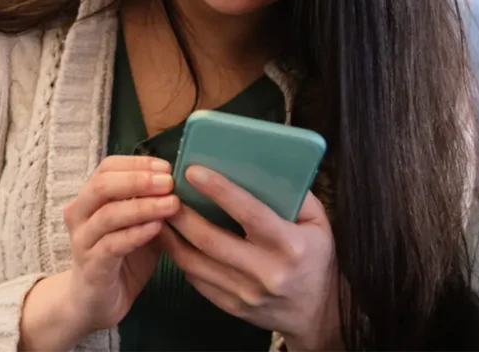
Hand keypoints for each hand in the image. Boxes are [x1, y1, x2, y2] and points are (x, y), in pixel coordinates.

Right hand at [63, 155, 178, 335]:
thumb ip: (151, 202)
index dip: (137, 163)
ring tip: (172, 204)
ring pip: (108, 214)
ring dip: (143, 206)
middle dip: (139, 180)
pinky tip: (157, 228)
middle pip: (103, 185)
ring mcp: (82, 240)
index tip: (166, 166)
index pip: (108, 167)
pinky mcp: (91, 266)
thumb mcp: (139, 223)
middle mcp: (80, 213)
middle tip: (169, 182)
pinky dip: (136, 233)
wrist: (96, 301)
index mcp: (91, 196)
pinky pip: (112, 245)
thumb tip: (180, 181)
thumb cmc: (121, 255)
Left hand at [157, 166, 342, 350]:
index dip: (219, 191)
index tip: (194, 171)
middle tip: (165, 192)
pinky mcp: (232, 307)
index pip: (249, 213)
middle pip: (212, 239)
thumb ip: (295, 194)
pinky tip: (172, 240)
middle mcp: (266, 272)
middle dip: (183, 214)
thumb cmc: (316, 256)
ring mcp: (246, 293)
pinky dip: (181, 258)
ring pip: (196, 263)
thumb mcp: (318, 221)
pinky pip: (197, 281)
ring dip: (172, 237)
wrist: (319, 313)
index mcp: (289, 245)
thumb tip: (261, 165)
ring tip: (158, 214)